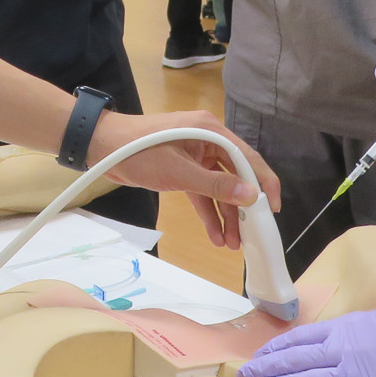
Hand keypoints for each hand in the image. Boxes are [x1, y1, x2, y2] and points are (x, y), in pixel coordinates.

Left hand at [86, 109, 278, 249]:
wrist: (102, 146)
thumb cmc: (139, 152)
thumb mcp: (179, 172)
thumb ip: (216, 185)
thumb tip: (251, 197)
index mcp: (212, 131)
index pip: (248, 158)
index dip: (264, 184)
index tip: (272, 210)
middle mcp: (209, 141)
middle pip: (236, 176)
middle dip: (241, 208)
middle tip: (250, 236)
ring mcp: (196, 155)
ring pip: (219, 188)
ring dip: (225, 215)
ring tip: (231, 245)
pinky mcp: (183, 168)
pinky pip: (202, 191)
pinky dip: (208, 211)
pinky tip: (215, 235)